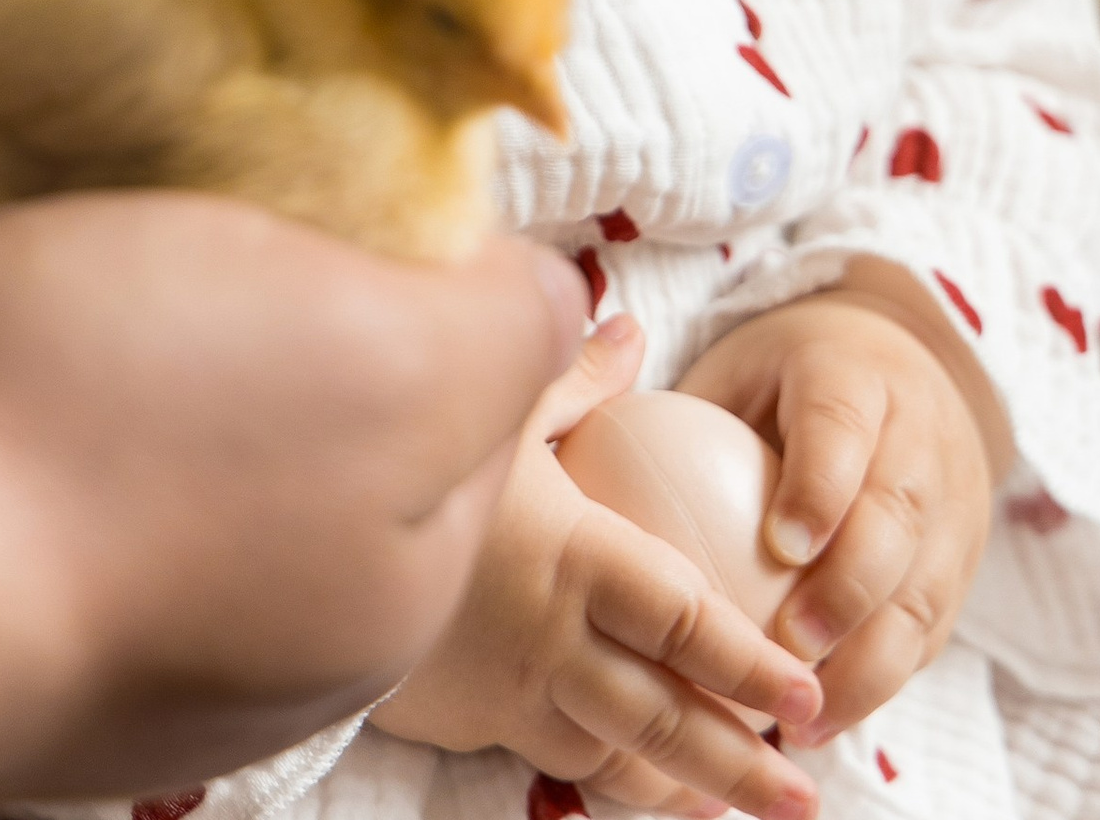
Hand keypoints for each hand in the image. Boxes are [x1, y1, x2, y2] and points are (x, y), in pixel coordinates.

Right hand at [0, 190, 586, 798]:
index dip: (436, 260)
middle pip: (339, 414)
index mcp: (390, 592)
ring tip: (127, 235)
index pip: (473, 386)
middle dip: (309, 301)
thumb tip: (565, 301)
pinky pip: (81, 456)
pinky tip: (35, 320)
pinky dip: (76, 376)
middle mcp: (272, 644)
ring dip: (184, 325)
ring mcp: (123, 636)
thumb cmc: (130, 434)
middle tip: (239, 195)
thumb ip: (506, 335)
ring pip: (205, 427)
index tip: (365, 173)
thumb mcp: (392, 360)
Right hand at [372, 312, 826, 819]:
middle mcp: (552, 644)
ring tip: (730, 808)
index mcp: (575, 564)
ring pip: (608, 756)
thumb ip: (569, 376)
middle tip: (801, 794)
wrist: (292, 551)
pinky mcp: (466, 719)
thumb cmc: (401, 462)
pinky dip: (599, 772)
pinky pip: (549, 755)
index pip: (685, 625)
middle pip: (661, 719)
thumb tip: (628, 329)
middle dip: (737, 763)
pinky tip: (628, 780)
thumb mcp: (492, 405)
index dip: (751, 665)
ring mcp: (507, 695)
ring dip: (672, 785)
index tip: (807, 696)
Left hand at [676, 290, 993, 742]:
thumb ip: (686, 413)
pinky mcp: (959, 566)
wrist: (904, 364)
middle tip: (786, 650)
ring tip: (802, 717)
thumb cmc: (788, 376)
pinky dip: (882, 685)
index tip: (782, 546)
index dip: (821, 486)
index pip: (844, 424)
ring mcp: (952, 506)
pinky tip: (823, 726)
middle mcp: (918, 439)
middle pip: (897, 516)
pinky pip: (930, 633)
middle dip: (848, 590)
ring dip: (868, 662)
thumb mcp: (739, 368)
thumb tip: (590, 460)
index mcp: (856, 376)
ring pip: (924, 589)